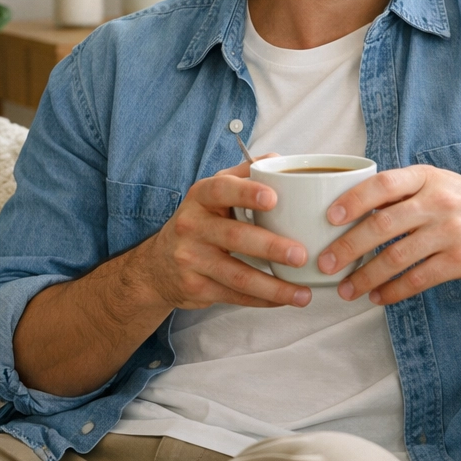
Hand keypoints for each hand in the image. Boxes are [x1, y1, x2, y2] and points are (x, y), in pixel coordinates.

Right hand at [126, 156, 311, 310]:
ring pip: (237, 275)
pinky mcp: (196, 287)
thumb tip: (278, 159)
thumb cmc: (199, 222)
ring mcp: (191, 259)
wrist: (157, 265)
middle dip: (271, 247)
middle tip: (301, 254)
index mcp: (201, 197)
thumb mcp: (212, 192)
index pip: (221, 190)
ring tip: (303, 294)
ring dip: (274, 286)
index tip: (274, 198)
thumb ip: (243, 175)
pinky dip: (263, 300)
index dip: (247, 193)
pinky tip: (285, 300)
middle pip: (235, 236)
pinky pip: (235, 295)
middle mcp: (192, 226)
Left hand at [317, 165, 460, 304]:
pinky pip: (418, 279)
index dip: (352, 201)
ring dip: (365, 277)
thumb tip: (355, 209)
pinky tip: (379, 297)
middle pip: (381, 225)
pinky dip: (393, 291)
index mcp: (427, 178)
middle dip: (347, 247)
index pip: (381, 185)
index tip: (329, 218)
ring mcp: (450, 232)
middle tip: (325, 263)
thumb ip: (405, 192)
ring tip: (347, 289)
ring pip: (396, 257)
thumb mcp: (440, 182)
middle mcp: (437, 202)